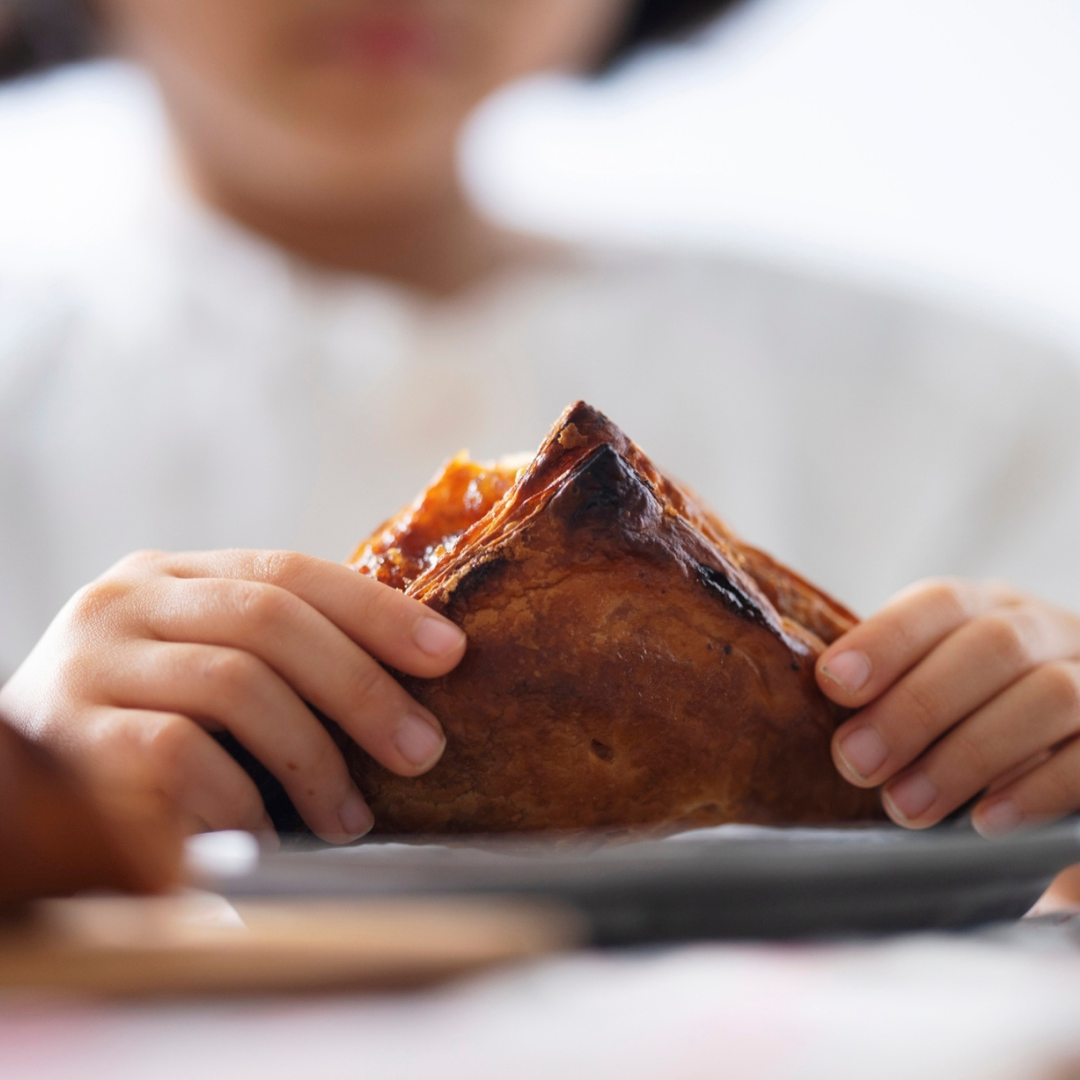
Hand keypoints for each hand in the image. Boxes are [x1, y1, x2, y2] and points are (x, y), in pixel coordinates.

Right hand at [0, 550, 466, 843]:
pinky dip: (241, 801)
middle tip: (421, 750)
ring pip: (235, 684)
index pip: (289, 571)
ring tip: (351, 818)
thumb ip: (276, 654)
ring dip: (313, 757)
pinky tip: (268, 838)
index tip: (449, 654)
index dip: (377, 610)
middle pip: (271, 619)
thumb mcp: (203, 668)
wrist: (17, 792)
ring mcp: (90, 664)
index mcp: (172, 575)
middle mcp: (124, 601)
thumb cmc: (140, 728)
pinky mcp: (68, 736)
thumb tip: (413, 672)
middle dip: (362, 687)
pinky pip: (181, 756)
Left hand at [816, 578, 1079, 835]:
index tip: (834, 683)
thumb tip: (816, 719)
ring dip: (966, 754)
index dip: (886, 639)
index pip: (940, 602)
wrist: (1071, 762)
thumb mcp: (937, 692)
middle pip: (990, 647)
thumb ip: (890, 693)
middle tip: (855, 763)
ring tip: (904, 807)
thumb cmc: (977, 726)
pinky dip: (1036, 789)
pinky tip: (984, 821)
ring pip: (1048, 696)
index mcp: (989, 608)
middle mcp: (1049, 631)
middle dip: (915, 706)